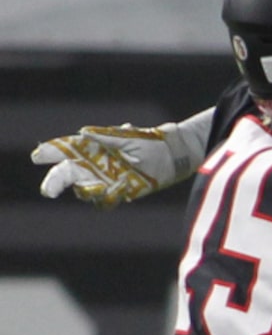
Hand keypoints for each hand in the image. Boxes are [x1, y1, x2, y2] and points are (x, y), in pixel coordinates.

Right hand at [32, 123, 191, 206]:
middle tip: (48, 191)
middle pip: (69, 173)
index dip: (52, 152)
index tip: (37, 156)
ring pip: (84, 190)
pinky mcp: (118, 193)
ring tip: (95, 188)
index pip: (67, 150)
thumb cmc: (148, 142)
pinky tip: (116, 191)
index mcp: (94, 148)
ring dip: (85, 191)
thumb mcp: (126, 137)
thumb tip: (83, 133)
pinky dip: (107, 198)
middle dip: (56, 181)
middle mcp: (95, 165)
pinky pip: (105, 201)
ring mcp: (105, 180)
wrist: (171, 156)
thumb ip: (105, 136)